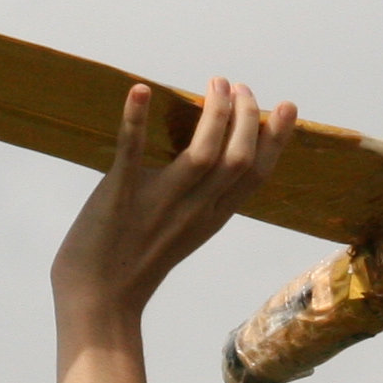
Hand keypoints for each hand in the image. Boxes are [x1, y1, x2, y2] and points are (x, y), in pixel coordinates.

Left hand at [52, 78, 295, 333]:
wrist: (98, 298)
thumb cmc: (136, 262)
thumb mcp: (185, 230)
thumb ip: (201, 198)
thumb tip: (213, 155)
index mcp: (211, 217)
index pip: (256, 175)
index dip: (276, 139)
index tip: (284, 107)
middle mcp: (194, 210)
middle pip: (238, 159)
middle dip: (246, 116)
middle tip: (238, 87)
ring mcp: (159, 203)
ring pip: (203, 155)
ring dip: (214, 113)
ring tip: (215, 84)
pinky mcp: (120, 196)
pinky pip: (131, 153)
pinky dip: (135, 119)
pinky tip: (140, 90)